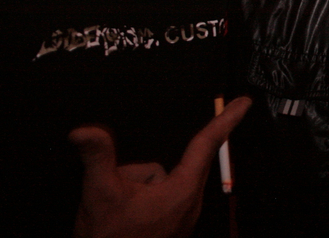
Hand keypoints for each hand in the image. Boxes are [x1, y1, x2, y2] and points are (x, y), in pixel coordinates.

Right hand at [68, 96, 251, 237]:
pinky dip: (142, 199)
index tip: (244, 102)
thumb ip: (97, 158)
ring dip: (139, 187)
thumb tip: (84, 132)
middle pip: (175, 164)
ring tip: (120, 210)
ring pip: (163, 180)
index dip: (226, 119)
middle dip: (143, 173)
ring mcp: (183, 217)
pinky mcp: (173, 226)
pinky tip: (126, 216)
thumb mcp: (99, 194)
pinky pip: (161, 197)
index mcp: (183, 190)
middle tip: (124, 193)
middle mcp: (190, 203)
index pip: (207, 143)